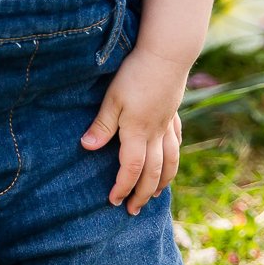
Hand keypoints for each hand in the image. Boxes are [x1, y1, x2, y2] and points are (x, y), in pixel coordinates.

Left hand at [79, 45, 187, 214]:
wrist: (167, 54)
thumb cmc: (136, 74)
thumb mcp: (113, 98)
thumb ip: (102, 125)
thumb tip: (87, 147)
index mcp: (137, 133)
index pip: (131, 169)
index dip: (122, 187)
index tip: (114, 201)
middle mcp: (155, 134)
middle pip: (153, 173)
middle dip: (142, 194)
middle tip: (134, 210)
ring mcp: (167, 125)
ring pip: (170, 161)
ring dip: (162, 182)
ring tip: (155, 195)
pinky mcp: (173, 113)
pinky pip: (176, 143)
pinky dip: (173, 156)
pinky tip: (171, 159)